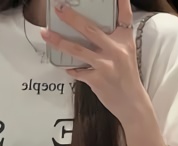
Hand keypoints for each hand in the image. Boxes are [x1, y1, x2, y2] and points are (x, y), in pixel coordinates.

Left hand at [41, 0, 147, 122]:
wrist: (132, 103)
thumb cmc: (127, 77)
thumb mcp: (126, 53)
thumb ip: (113, 39)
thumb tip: (91, 28)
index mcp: (124, 40)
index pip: (124, 15)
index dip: (121, 0)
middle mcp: (116, 50)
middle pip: (89, 29)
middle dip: (71, 17)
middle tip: (58, 8)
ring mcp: (105, 65)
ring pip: (77, 49)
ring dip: (59, 41)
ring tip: (45, 33)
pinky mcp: (97, 80)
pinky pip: (78, 71)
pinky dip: (71, 69)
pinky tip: (66, 67)